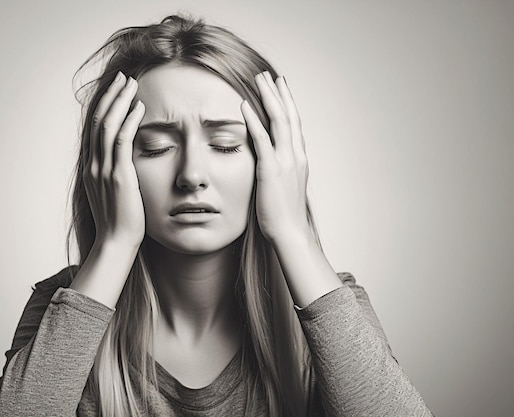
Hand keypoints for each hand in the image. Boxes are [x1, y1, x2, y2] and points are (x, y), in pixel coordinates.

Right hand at [84, 72, 145, 249]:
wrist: (116, 242)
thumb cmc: (119, 221)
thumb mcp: (112, 192)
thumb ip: (114, 172)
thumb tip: (124, 159)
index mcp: (90, 167)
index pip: (94, 128)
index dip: (103, 106)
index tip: (115, 90)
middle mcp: (93, 165)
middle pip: (97, 120)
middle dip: (110, 96)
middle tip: (123, 78)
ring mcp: (103, 169)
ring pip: (107, 126)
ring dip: (120, 101)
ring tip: (132, 84)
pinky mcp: (119, 176)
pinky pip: (121, 141)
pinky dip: (129, 121)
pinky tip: (139, 108)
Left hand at [241, 72, 308, 244]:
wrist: (291, 234)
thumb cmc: (284, 216)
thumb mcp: (285, 187)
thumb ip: (280, 171)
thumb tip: (271, 164)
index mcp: (299, 159)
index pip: (294, 125)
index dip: (288, 104)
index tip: (281, 88)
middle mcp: (295, 155)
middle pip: (289, 116)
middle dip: (280, 93)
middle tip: (271, 75)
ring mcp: (285, 161)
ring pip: (279, 121)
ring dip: (269, 98)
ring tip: (260, 79)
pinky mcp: (271, 170)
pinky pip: (262, 139)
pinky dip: (254, 120)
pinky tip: (245, 105)